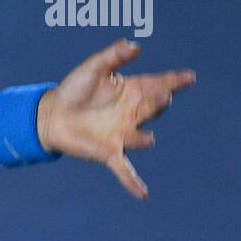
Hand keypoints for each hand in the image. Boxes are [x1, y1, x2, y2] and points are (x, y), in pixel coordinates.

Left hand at [37, 38, 194, 200]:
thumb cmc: (75, 89)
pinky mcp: (109, 153)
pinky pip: (124, 170)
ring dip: (142, 139)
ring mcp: (123, 135)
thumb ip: (113, 56)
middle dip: (158, 103)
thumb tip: (135, 46)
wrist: (51, 114)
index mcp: (133, 91)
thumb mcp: (93, 68)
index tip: (189, 78)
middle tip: (163, 95)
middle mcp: (133, 114)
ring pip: (139, 138)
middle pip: (152, 109)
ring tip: (146, 139)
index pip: (159, 85)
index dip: (174, 81)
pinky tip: (142, 194)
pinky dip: (132, 182)